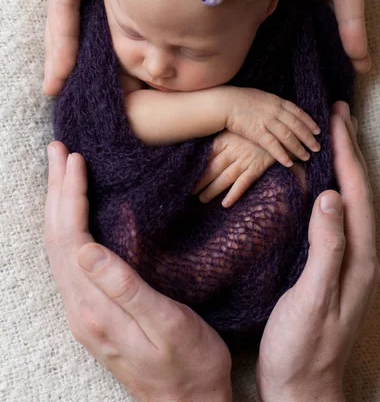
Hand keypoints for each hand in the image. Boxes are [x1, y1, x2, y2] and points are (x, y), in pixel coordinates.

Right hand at [44, 0, 190, 95]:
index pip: (64, 9)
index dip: (59, 47)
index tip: (56, 83)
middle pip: (78, 22)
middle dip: (73, 59)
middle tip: (72, 99)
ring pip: (102, 19)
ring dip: (101, 53)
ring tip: (109, 89)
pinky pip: (130, 6)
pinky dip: (129, 32)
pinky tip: (139, 52)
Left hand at [45, 141, 231, 401]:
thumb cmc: (188, 363)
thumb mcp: (165, 324)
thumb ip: (124, 288)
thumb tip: (86, 251)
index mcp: (95, 307)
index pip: (71, 238)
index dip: (71, 195)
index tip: (75, 159)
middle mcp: (80, 309)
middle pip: (58, 239)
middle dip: (57, 191)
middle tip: (59, 151)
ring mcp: (84, 313)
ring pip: (59, 249)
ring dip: (58, 206)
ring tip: (60, 173)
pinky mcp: (93, 313)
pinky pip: (69, 260)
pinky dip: (68, 227)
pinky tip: (74, 216)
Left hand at [192, 130, 275, 206]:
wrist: (279, 130)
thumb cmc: (253, 130)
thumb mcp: (234, 130)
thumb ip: (221, 138)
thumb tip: (203, 148)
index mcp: (225, 140)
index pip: (206, 156)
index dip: (196, 167)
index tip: (185, 175)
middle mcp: (233, 150)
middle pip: (212, 168)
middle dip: (200, 181)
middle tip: (189, 192)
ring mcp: (245, 159)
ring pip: (225, 178)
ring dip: (212, 190)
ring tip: (202, 199)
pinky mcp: (257, 167)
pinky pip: (244, 183)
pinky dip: (235, 194)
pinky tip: (226, 204)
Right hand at [224, 87, 320, 167]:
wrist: (224, 103)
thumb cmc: (239, 100)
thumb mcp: (261, 97)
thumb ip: (273, 104)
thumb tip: (283, 110)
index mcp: (276, 101)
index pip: (298, 112)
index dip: (309, 122)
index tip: (318, 130)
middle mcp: (275, 111)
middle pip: (297, 126)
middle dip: (309, 137)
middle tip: (317, 147)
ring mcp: (267, 122)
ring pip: (288, 137)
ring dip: (299, 148)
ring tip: (307, 157)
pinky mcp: (257, 133)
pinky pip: (273, 146)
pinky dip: (282, 155)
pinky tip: (289, 162)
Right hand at [256, 102, 379, 401]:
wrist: (303, 386)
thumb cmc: (303, 347)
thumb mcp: (313, 298)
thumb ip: (326, 248)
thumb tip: (330, 197)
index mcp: (358, 257)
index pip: (354, 194)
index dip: (346, 154)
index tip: (336, 120)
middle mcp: (361, 255)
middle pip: (359, 191)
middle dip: (350, 150)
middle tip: (339, 115)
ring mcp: (350, 261)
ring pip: (351, 200)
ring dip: (344, 165)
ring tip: (334, 138)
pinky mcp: (335, 266)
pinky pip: (339, 215)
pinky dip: (334, 188)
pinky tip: (323, 184)